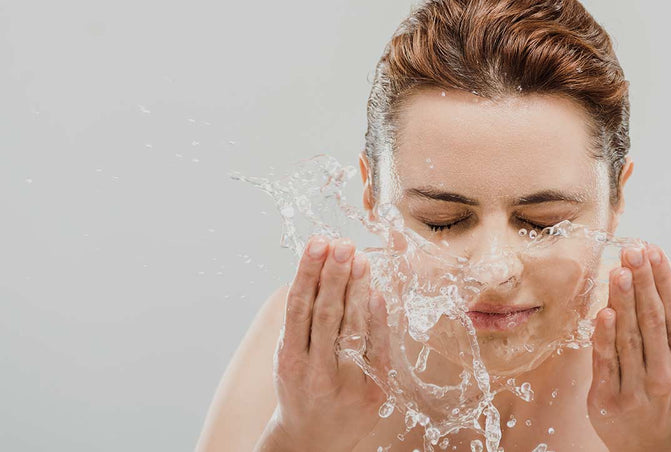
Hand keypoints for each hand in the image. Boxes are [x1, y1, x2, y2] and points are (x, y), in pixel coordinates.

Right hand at [256, 236, 389, 451]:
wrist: (313, 440)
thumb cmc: (301, 386)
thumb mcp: (290, 355)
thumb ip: (302, 318)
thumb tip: (322, 268)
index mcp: (289, 360)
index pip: (298, 307)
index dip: (308, 273)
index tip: (318, 242)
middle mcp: (315, 373)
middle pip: (326, 315)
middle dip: (334, 276)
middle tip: (342, 244)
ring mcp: (345, 384)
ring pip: (352, 330)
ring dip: (357, 291)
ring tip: (361, 259)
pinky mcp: (372, 392)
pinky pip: (377, 351)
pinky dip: (377, 321)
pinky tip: (377, 294)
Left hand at [587, 243, 670, 450]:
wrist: (649, 442)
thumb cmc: (660, 385)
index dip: (664, 279)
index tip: (653, 249)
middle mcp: (666, 373)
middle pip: (653, 320)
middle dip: (643, 282)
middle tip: (634, 250)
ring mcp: (638, 388)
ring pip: (630, 338)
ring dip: (624, 302)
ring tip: (619, 271)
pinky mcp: (610, 400)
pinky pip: (606, 363)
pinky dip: (605, 338)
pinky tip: (603, 312)